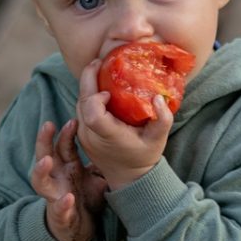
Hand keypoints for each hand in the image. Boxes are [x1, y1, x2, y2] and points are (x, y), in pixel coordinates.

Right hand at [31, 118, 108, 240]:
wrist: (79, 228)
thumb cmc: (84, 198)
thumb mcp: (94, 177)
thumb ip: (99, 162)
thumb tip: (117, 144)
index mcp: (65, 167)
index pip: (62, 146)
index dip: (65, 133)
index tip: (74, 120)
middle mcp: (56, 178)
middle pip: (43, 155)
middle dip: (43, 141)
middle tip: (48, 124)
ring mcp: (54, 196)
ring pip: (40, 181)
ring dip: (41, 170)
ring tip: (46, 161)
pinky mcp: (60, 215)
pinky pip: (59, 209)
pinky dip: (62, 205)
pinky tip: (68, 198)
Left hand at [76, 59, 172, 189]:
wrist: (129, 178)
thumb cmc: (145, 156)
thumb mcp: (159, 139)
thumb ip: (163, 119)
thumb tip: (158, 97)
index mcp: (108, 136)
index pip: (92, 113)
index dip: (96, 97)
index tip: (109, 91)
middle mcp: (91, 136)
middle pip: (81, 103)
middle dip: (87, 79)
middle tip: (98, 62)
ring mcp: (83, 135)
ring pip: (78, 104)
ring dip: (86, 86)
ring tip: (99, 69)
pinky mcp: (81, 133)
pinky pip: (80, 109)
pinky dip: (87, 96)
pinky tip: (99, 85)